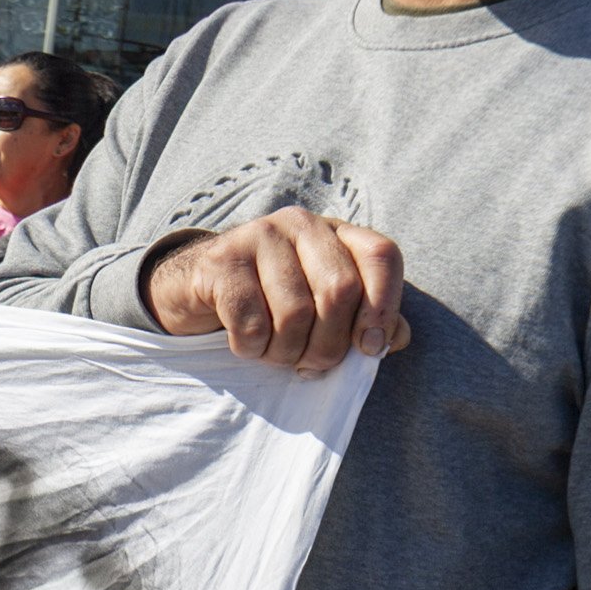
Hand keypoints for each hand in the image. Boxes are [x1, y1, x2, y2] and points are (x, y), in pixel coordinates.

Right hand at [144, 210, 408, 375]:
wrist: (196, 291)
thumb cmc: (271, 304)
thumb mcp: (324, 311)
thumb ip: (366, 321)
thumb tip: (394, 338)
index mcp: (337, 234)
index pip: (381, 255)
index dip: (383, 306)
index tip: (369, 349)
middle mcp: (302, 224)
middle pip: (340, 290)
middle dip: (329, 345)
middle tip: (311, 364)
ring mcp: (259, 235)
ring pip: (295, 312)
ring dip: (286, 352)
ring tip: (274, 353)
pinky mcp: (222, 260)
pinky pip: (251, 321)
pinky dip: (251, 348)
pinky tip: (245, 344)